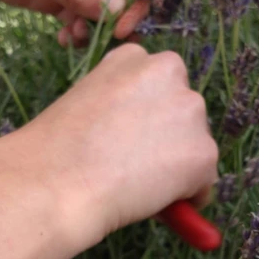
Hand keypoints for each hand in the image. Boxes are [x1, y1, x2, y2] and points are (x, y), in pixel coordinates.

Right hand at [24, 43, 218, 246]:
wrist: (56, 182)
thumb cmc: (55, 150)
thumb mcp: (85, 103)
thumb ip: (121, 110)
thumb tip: (146, 143)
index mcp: (134, 57)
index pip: (158, 87)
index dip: (144, 118)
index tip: (127, 139)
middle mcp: (169, 72)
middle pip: (184, 112)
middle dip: (168, 138)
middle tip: (134, 166)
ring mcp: (191, 111)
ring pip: (196, 147)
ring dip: (176, 166)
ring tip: (135, 184)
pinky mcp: (204, 152)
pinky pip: (203, 185)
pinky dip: (185, 199)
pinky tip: (151, 202)